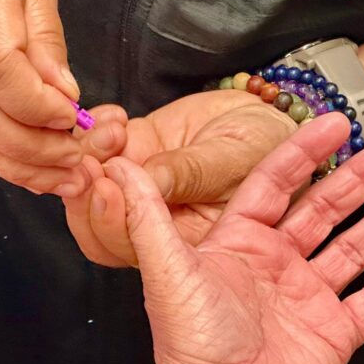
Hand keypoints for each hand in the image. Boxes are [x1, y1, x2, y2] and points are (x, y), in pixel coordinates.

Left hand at [64, 90, 297, 264]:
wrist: (275, 119)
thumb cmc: (273, 150)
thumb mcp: (238, 165)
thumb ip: (190, 175)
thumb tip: (139, 178)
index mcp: (186, 245)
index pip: (129, 246)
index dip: (110, 219)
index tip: (105, 185)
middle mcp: (159, 223)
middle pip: (102, 223)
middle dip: (87, 191)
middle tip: (87, 160)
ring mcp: (145, 187)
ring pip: (97, 185)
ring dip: (92, 156)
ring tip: (111, 130)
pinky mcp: (139, 152)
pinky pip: (104, 149)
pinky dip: (98, 131)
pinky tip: (114, 117)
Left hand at [106, 113, 363, 363]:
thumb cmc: (191, 342)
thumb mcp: (166, 267)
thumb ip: (147, 212)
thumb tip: (117, 164)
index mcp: (239, 243)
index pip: (276, 184)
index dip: (304, 152)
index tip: (333, 123)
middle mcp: (275, 264)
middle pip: (324, 210)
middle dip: (358, 179)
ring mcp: (307, 298)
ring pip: (354, 248)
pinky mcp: (334, 332)